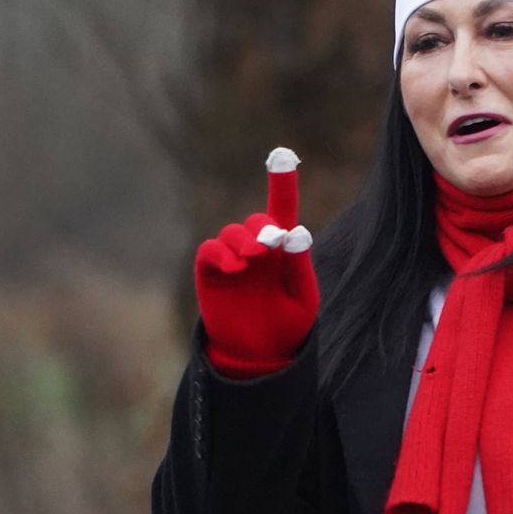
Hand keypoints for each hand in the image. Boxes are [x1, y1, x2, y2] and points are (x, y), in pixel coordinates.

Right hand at [193, 147, 318, 378]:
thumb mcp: (302, 298)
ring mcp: (232, 260)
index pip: (282, 210)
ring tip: (253, 259)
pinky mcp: (211, 273)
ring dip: (243, 240)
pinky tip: (235, 266)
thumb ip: (299, 266)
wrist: (260, 359)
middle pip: (256, 220)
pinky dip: (220, 253)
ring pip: (232, 232)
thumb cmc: (287, 327)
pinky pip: (210, 251)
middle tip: (269, 245)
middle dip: (262, 228)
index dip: (282, 183)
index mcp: (283, 251)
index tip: (282, 154)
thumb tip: (295, 232)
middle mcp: (257, 250)